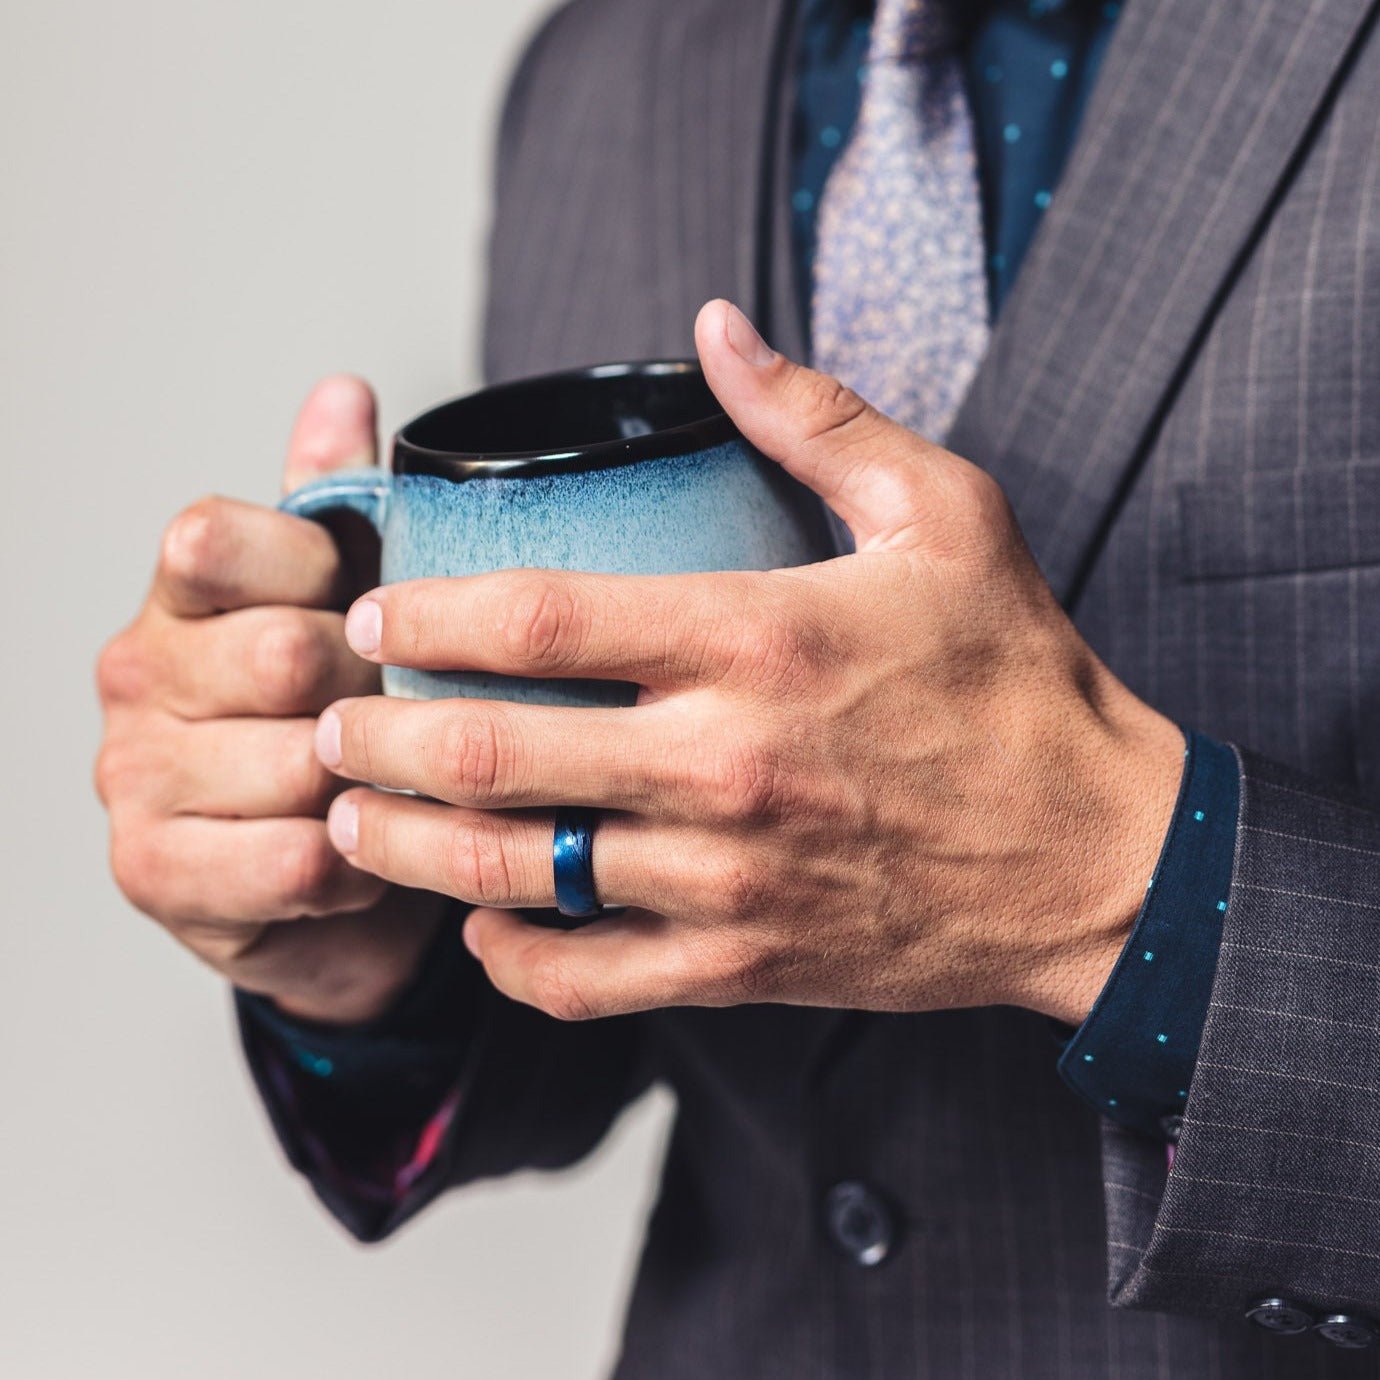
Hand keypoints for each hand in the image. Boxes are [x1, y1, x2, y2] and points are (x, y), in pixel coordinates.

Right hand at [96, 377, 445, 1023]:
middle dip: (370, 692)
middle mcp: (134, 672)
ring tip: (382, 792)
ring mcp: (132, 776)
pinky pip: (292, 859)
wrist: (321, 877)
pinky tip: (359, 857)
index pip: (212, 537)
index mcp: (179, 593)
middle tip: (396, 715)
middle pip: (281, 654)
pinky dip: (352, 866)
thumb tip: (342, 393)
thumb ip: (334, 503)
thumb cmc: (333, 718)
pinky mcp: (153, 873)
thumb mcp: (343, 600)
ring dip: (371, 787)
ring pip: (298, 763)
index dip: (311, 567)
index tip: (358, 602)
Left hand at [314, 301, 1182, 1025]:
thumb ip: (818, 417)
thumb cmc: (1017, 680)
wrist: (1094, 857)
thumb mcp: (946, 516)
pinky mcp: (743, 963)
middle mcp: (727, 765)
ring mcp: (728, 878)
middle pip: (491, 755)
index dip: (431, 614)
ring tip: (355, 818)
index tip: (377, 610)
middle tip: (332, 721)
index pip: (542, 620)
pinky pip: (584, 980)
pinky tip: (484, 921)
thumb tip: (715, 328)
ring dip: (409, 850)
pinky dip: (510, 958)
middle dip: (378, 739)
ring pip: (515, 877)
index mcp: (761, 639)